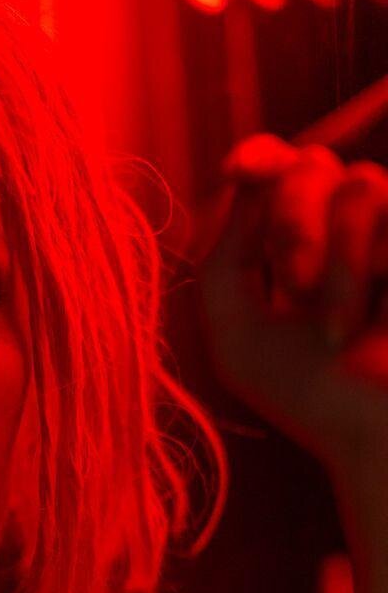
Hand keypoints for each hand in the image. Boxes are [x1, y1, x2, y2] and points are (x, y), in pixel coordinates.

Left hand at [195, 135, 387, 493]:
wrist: (376, 435)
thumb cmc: (305, 394)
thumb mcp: (234, 330)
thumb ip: (221, 256)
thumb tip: (247, 180)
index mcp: (292, 245)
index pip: (274, 172)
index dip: (258, 157)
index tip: (239, 169)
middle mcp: (345, 228)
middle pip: (311, 165)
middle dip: (294, 223)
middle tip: (295, 289)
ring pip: (361, 184)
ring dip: (342, 264)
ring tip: (340, 330)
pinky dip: (381, 258)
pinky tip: (385, 313)